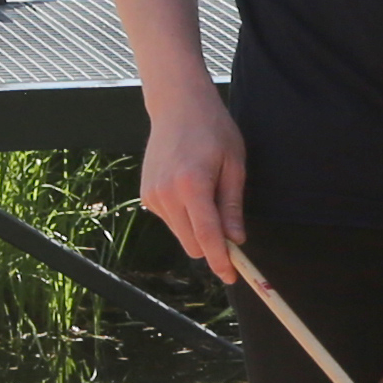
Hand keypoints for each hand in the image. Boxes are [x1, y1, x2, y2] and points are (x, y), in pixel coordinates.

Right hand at [137, 81, 246, 280]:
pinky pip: (172, 222)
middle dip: (213, 247)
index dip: (222, 260)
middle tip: (232, 235)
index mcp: (192, 184)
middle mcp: (166, 193)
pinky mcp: (146, 196)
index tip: (233, 276)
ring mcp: (152, 196)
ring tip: (209, 194)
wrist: (177, 106)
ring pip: (182, 235)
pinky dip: (185, 217)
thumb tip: (236, 240)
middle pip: (193, 244)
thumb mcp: (234, 165)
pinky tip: (191, 188)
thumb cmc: (213, 130)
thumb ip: (232, 205)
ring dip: (199, 230)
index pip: (207, 235)